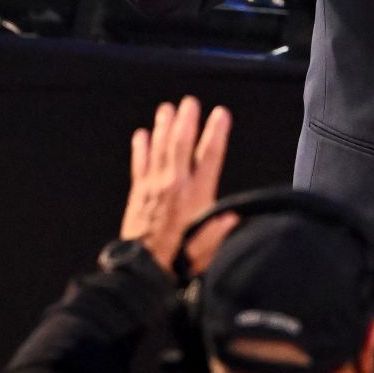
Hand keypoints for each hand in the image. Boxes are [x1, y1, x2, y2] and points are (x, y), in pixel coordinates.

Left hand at [119, 97, 236, 276]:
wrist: (142, 270)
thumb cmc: (179, 260)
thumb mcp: (208, 249)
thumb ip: (220, 230)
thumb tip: (234, 215)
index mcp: (196, 195)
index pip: (209, 156)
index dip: (216, 133)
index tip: (221, 114)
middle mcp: (175, 185)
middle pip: (181, 144)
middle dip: (187, 121)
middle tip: (190, 102)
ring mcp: (154, 187)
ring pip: (159, 148)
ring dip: (164, 127)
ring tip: (167, 108)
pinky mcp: (139, 194)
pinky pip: (139, 164)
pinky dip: (141, 148)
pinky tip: (142, 134)